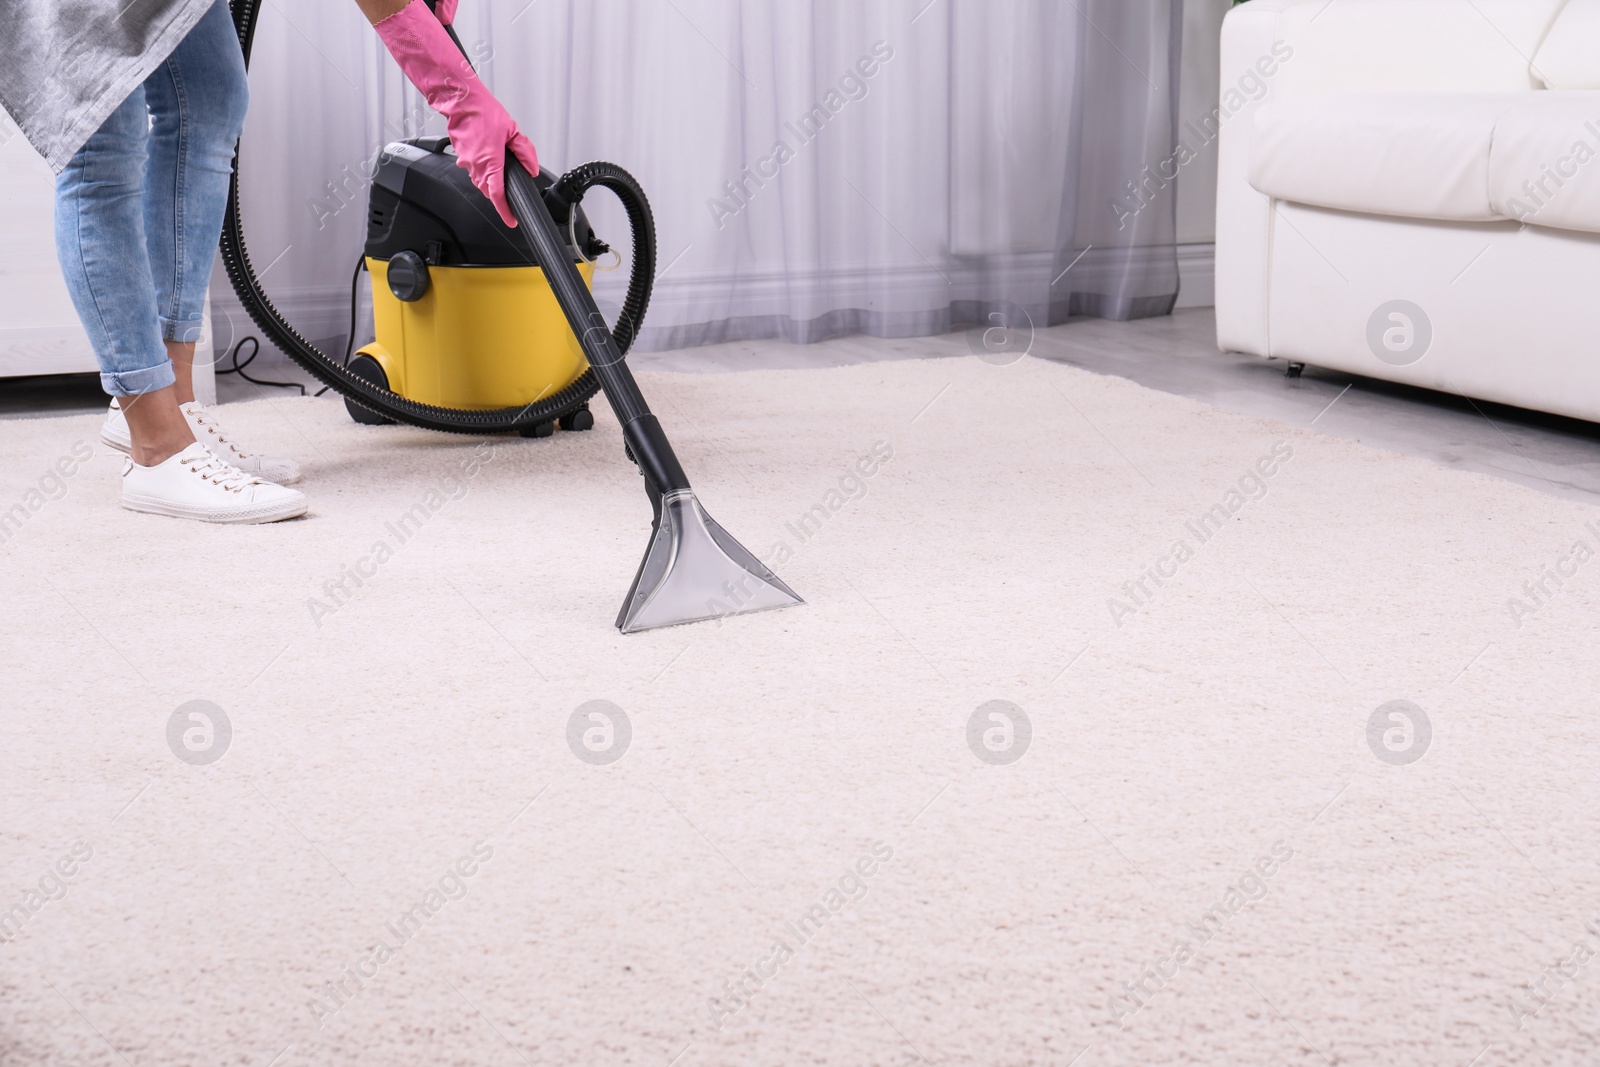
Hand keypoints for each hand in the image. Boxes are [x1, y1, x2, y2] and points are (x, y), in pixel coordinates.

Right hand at [374, 1, 539, 226]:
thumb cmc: (483, 112)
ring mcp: (466, 162)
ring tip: (500, 170)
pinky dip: (483, 169)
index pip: (497, 195)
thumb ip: (525, 152)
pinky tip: (489, 157)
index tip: (511, 220)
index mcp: (490, 162)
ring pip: (480, 181)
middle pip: (489, 191)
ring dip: (491, 181)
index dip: (504, 211)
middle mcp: (475, 165)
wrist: (461, 100)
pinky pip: (474, 170)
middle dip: (499, 195)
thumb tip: (531, 168)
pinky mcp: (461, 156)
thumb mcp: (513, 131)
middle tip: (510, 195)